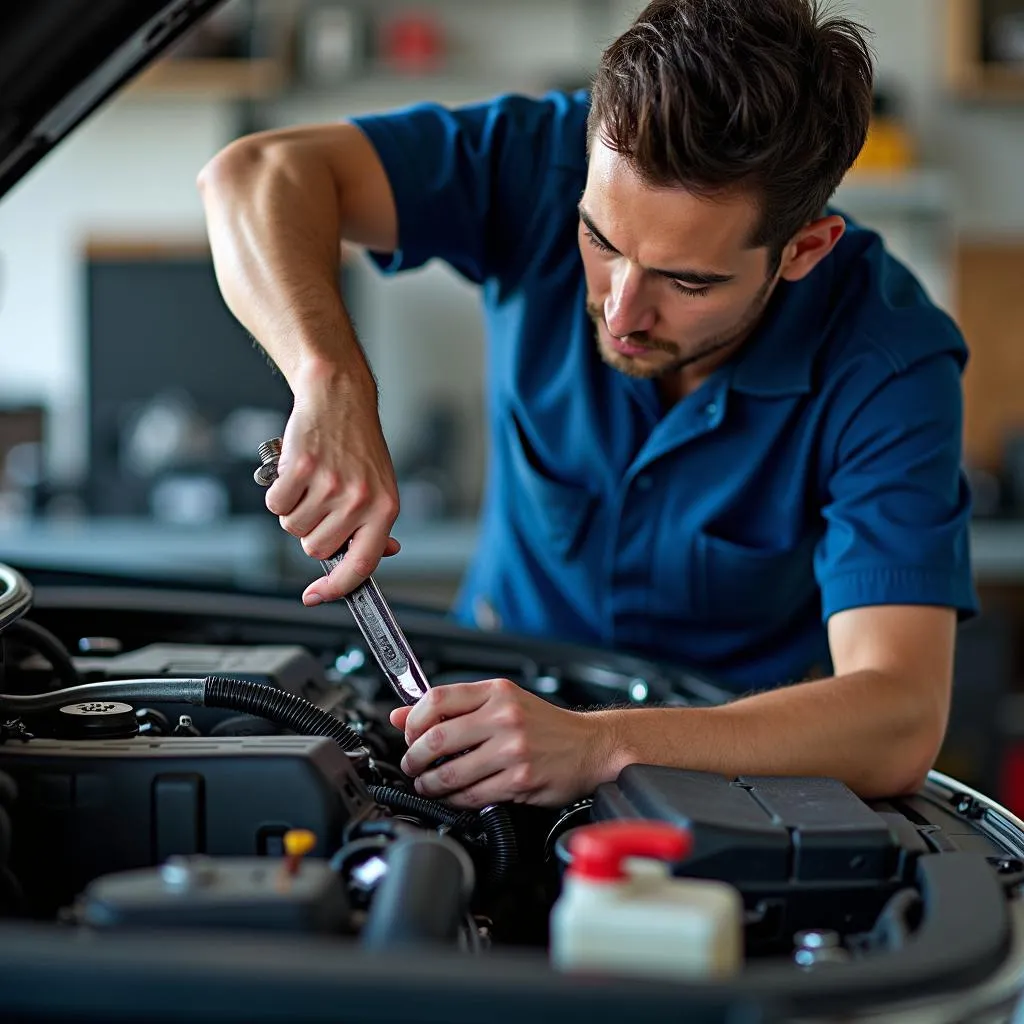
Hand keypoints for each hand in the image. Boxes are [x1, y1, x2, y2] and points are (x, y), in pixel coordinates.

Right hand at [265, 365, 400, 604]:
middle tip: (320, 501)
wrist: (339, 399)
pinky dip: (278, 493)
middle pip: (315, 548)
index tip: (315, 596)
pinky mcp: (301, 469)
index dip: (336, 588)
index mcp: (384, 510)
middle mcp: (359, 501)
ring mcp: (330, 485)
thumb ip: (376, 524)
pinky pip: (275, 505)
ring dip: (294, 510)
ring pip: (292, 528)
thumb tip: (383, 554)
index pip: (361, 565)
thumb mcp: (380, 486)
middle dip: (311, 530)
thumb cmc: (357, 445)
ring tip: (310, 483)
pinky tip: (294, 473)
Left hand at [389, 679, 615, 808]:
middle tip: (412, 765)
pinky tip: (452, 796)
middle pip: (437, 737)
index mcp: (497, 693)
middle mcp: (505, 717)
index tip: (409, 734)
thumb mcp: (502, 703)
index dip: (413, 720)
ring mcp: (513, 749)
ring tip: (427, 784)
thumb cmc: (546, 725)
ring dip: (429, 784)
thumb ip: (454, 707)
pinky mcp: (520, 780)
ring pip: (451, 772)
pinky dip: (454, 800)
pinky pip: (472, 795)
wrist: (591, 746)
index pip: (438, 699)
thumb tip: (401, 715)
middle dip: (414, 758)